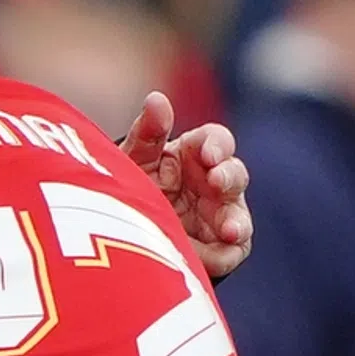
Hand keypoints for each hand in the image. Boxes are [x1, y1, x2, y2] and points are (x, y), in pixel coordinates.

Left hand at [119, 91, 253, 279]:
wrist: (115, 231)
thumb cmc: (129, 185)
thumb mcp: (132, 160)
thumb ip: (147, 133)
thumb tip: (157, 98)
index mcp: (194, 155)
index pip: (216, 141)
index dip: (217, 145)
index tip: (208, 155)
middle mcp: (212, 183)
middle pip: (234, 175)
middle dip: (229, 177)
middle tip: (217, 182)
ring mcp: (218, 216)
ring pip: (239, 215)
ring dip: (236, 221)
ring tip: (228, 230)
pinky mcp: (218, 249)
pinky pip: (229, 251)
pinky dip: (222, 254)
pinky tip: (210, 257)